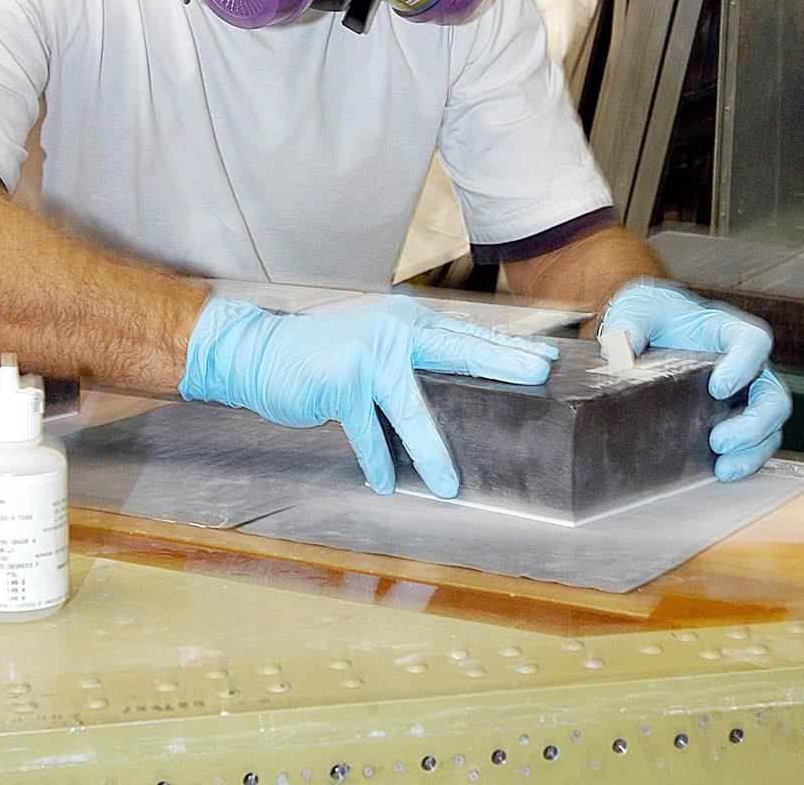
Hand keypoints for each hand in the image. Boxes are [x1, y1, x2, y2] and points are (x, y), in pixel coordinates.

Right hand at [181, 295, 556, 496]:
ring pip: (413, 411)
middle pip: (458, 353)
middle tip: (538, 377)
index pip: (465, 335)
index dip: (504, 347)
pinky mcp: (343, 383)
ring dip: (432, 452)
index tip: (544, 358)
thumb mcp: (371, 343)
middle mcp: (393, 331)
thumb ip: (408, 359)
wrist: (259, 349)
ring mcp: (369, 355)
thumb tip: (453, 392)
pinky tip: (384, 482)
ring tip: (450, 484)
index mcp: (406, 320)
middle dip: (501, 365)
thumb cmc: (320, 353)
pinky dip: (377, 462)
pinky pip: (369, 434)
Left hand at [600, 278, 791, 480]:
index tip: (717, 388)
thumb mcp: (637, 310)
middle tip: (718, 441)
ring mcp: (746, 393)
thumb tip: (617, 355)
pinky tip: (720, 473)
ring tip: (723, 467)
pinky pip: (755, 442)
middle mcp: (747, 364)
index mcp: (728, 331)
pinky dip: (744, 459)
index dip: (744, 366)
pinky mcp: (736, 416)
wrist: (651, 330)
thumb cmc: (652, 316)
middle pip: (772, 394)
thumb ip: (629, 325)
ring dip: (752, 449)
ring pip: (770, 424)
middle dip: (753, 423)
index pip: (753, 343)